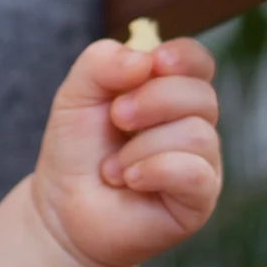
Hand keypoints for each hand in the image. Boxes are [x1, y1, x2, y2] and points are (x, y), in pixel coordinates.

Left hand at [29, 36, 222, 266]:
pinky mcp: (200, 199)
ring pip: (198, 133)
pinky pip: (195, 172)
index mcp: (169, 92)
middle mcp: (193, 124)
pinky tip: (129, 180)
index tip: (155, 61)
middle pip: (201, 94)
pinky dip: (155, 169)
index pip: (198, 63)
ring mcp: (201, 163)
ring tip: (113, 166)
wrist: (65, 209)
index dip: (183, 57)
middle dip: (153, 100)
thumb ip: (102, 63)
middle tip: (116, 118)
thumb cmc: (77, 150)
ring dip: (143, 145)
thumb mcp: (76, 94)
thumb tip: (145, 59)